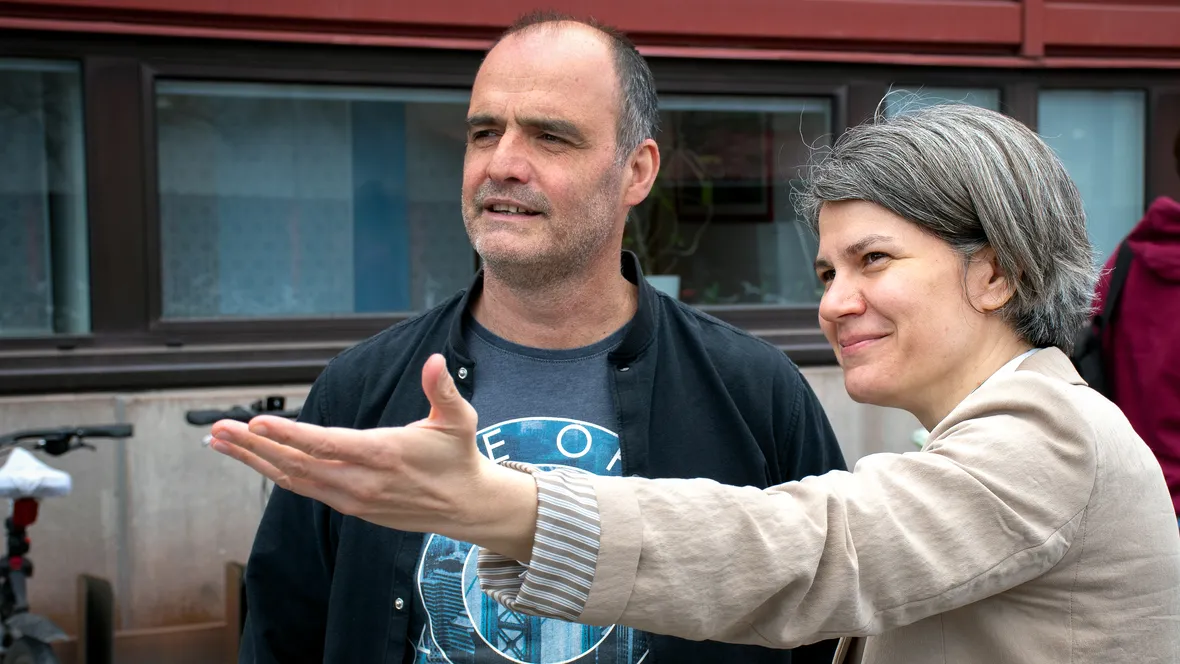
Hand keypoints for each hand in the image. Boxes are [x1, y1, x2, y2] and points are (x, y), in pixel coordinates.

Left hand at [208, 353, 538, 559]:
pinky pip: (304, 488)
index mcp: (384, 454)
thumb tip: (436, 361)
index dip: (289, 434)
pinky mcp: (350, 507)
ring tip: (220, 441)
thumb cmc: (458, 456)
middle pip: (297, 463)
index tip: (256, 422)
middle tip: (218, 429)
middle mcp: (362, 481)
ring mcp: (353, 498)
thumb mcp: (458, 419)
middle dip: (254, 446)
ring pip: (293, 479)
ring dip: (255, 460)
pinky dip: (274, 473)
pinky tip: (255, 459)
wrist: (464, 505)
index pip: (327, 444)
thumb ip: (442, 389)